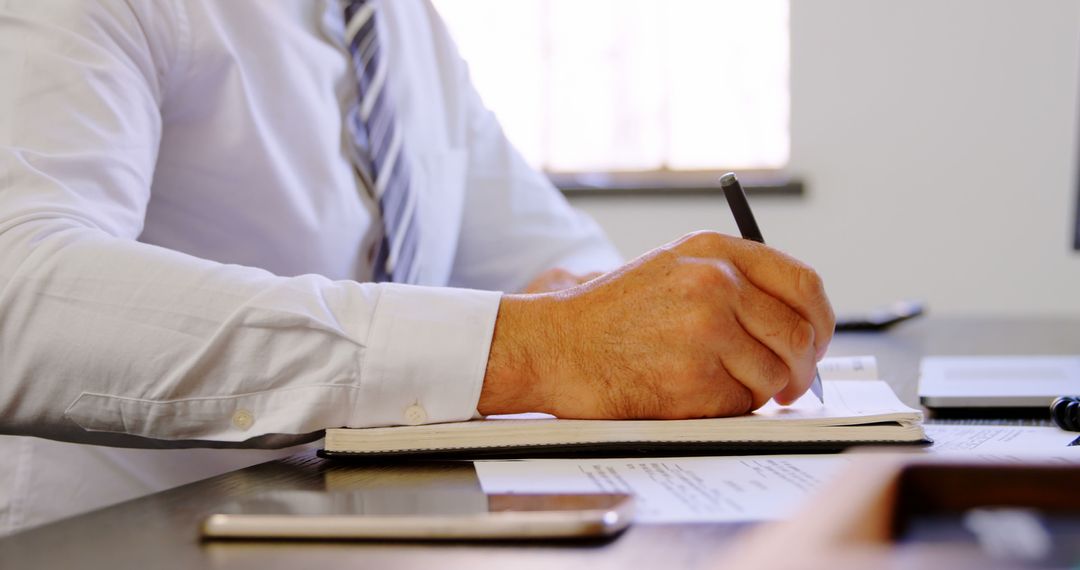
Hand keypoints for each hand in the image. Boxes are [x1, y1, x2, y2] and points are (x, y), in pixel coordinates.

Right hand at [479, 231, 833, 418]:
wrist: (555, 346)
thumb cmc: (610, 315)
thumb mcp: (674, 268)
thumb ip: (736, 282)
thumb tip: (799, 324)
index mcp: (714, 251)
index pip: (803, 284)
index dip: (820, 321)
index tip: (816, 341)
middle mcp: (715, 284)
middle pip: (800, 335)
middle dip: (800, 368)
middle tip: (788, 383)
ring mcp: (705, 331)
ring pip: (775, 376)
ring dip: (757, 390)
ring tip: (716, 382)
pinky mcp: (693, 379)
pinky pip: (741, 405)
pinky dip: (726, 407)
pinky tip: (690, 392)